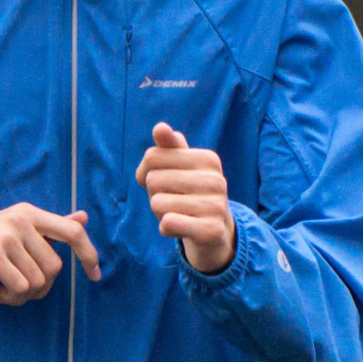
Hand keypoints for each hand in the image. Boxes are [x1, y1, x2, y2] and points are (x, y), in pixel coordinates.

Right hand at [0, 204, 101, 305]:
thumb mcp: (17, 230)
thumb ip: (50, 227)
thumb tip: (83, 217)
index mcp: (29, 212)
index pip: (72, 232)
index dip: (89, 254)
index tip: (96, 275)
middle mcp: (20, 219)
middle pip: (54, 267)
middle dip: (42, 287)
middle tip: (20, 289)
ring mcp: (6, 235)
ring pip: (38, 281)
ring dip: (23, 295)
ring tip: (4, 290)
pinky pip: (20, 287)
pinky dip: (10, 298)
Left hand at [136, 123, 235, 274]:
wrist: (214, 233)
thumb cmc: (188, 194)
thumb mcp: (178, 168)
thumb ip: (168, 147)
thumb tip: (160, 128)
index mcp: (208, 159)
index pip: (152, 157)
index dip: (147, 173)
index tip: (165, 182)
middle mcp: (216, 180)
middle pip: (153, 180)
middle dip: (154, 194)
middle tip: (174, 202)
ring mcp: (216, 206)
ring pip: (156, 203)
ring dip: (160, 213)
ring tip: (180, 214)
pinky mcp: (210, 230)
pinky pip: (168, 223)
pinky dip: (166, 228)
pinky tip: (180, 228)